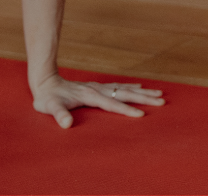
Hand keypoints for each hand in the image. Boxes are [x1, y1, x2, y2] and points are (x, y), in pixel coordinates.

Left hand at [32, 74, 164, 127]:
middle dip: (144, 98)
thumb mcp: (49, 107)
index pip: (112, 104)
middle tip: (162, 101)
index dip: (126, 110)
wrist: (45, 82)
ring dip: (142, 92)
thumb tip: (66, 124)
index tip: (141, 115)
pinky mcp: (98, 87)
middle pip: (125, 94)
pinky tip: (140, 87)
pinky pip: (119, 86)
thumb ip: (58, 115)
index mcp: (90, 96)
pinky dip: (132, 87)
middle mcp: (98, 90)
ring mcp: (99, 87)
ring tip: (159, 93)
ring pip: (125, 89)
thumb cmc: (47, 98)